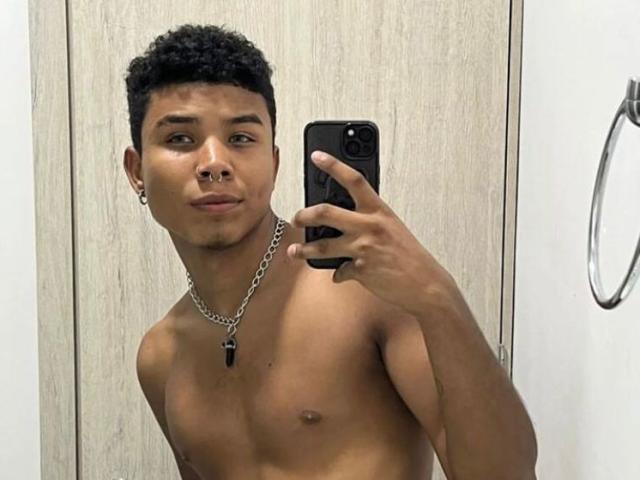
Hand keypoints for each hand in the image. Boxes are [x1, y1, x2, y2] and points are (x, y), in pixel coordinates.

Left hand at [288, 150, 454, 314]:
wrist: (426, 284)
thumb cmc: (410, 256)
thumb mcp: (392, 228)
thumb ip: (369, 220)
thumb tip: (342, 220)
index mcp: (379, 210)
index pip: (354, 180)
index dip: (333, 165)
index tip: (317, 156)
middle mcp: (369, 226)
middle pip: (325, 212)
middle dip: (304, 215)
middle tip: (297, 218)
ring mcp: (363, 248)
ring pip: (322, 245)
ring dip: (304, 249)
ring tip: (294, 251)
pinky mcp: (360, 270)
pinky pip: (338, 271)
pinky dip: (337, 274)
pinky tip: (339, 275)